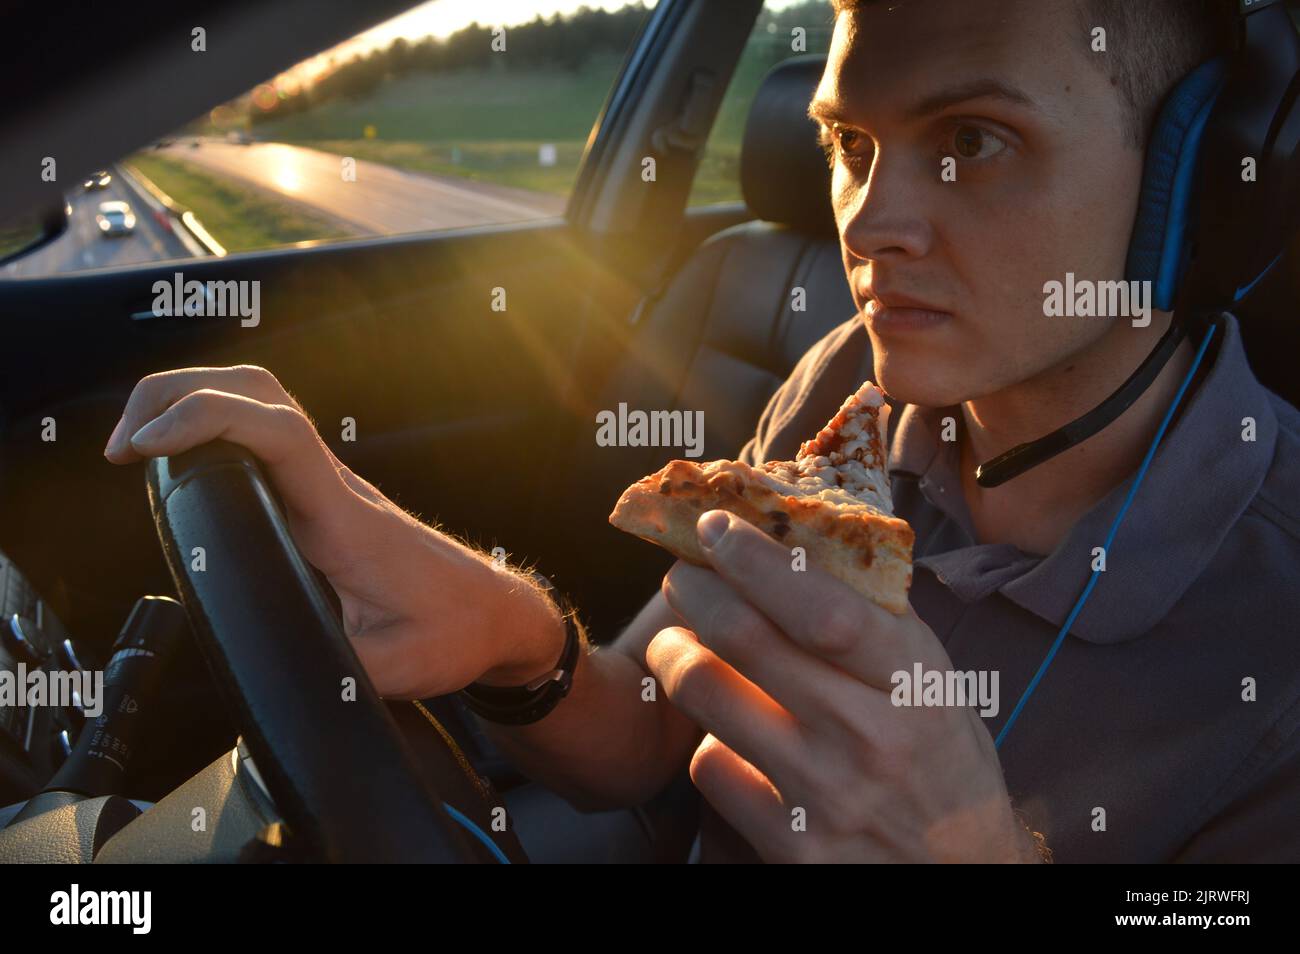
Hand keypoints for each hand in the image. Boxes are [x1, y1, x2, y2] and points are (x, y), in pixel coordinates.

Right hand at [104, 366, 562, 696]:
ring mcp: (329, 486)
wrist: (493, 613)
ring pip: (261, 404)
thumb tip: (278, 685)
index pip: (278, 436)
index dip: (208, 421)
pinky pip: (264, 437)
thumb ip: (334, 674)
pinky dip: (213, 428)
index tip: (148, 444)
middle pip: (260, 392)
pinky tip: (181, 460)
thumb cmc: (453, 633)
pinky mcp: (323, 497)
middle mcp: (334, 487)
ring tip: (136, 445)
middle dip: (180, 392)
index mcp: (345, 518)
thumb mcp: (392, 670)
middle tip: (124, 444)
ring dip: (192, 401)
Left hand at [647, 509, 1042, 862]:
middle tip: (682, 577)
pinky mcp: (789, 844)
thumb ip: (875, 619)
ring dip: (674, 655)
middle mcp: (867, 734)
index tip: (718, 528)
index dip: (757, 561)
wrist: (959, 874)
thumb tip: (797, 541)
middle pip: (744, 638)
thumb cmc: (942, 760)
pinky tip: (719, 729)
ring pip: (707, 695)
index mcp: (911, 681)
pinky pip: (710, 767)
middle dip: (695, 591)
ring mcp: (824, 794)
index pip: (821, 608)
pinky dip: (703, 737)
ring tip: (676, 645)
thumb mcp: (933, 680)